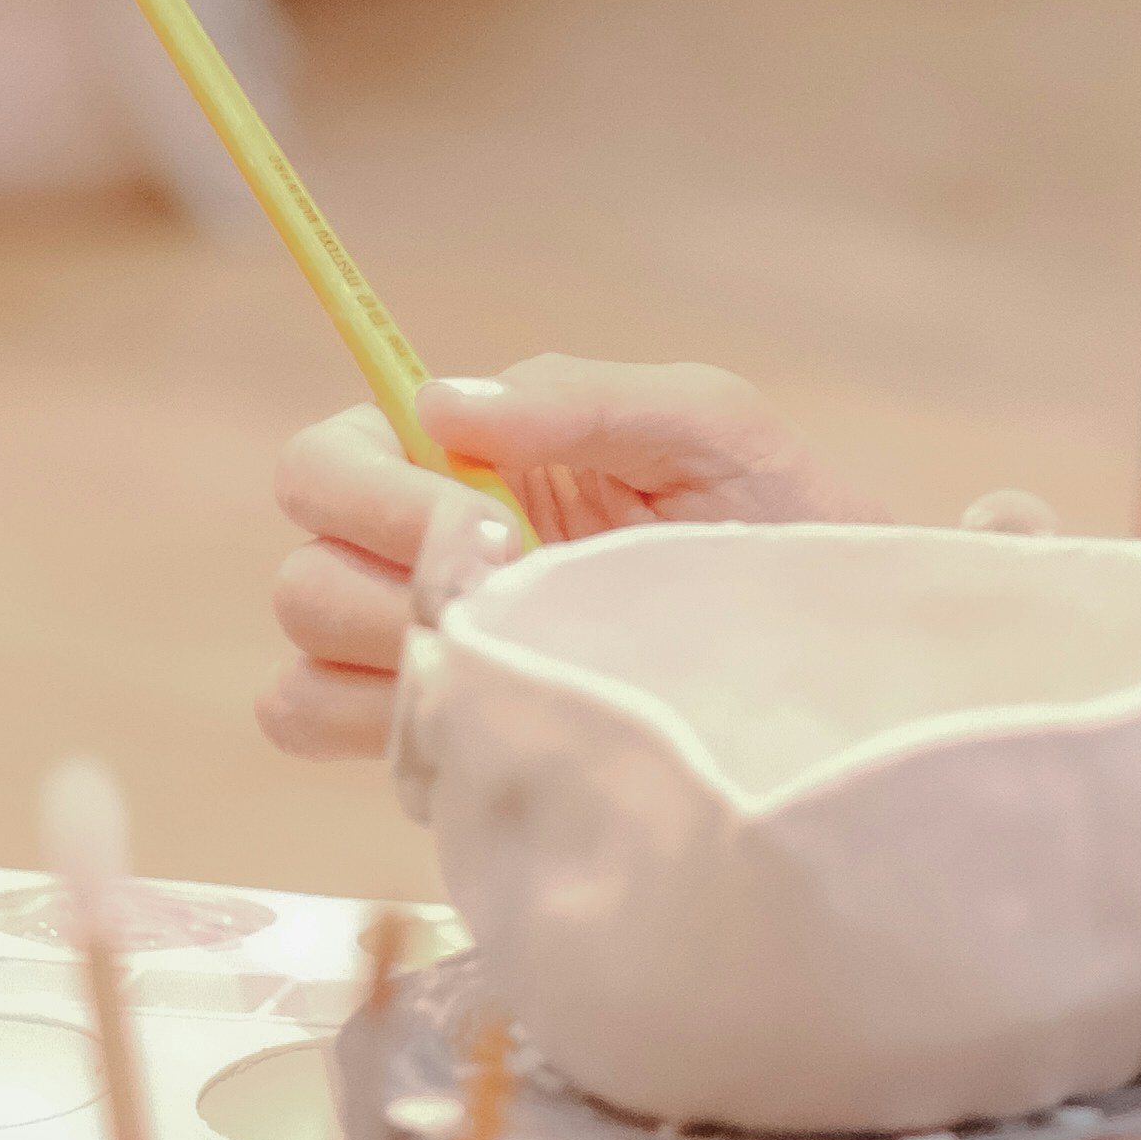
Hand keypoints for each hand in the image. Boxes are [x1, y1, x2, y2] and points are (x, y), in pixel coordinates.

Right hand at [258, 357, 828, 758]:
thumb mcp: (704, 425)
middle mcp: (420, 555)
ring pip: (301, 661)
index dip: (370, 493)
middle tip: (512, 600)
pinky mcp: (442, 741)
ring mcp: (425, 654)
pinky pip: (331, 739)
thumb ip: (579, 398)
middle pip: (302, 570)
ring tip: (517, 661)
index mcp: (466, 461)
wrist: (838, 654)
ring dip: (394, 662)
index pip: (324, 461)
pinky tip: (490, 720)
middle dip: (390, 585)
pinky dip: (384, 731)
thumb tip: (439, 402)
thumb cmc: (778, 514)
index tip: (480, 523)